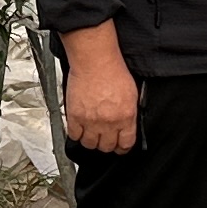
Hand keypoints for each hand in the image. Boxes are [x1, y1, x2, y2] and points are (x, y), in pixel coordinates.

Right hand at [63, 39, 141, 156]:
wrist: (95, 60)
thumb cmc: (113, 70)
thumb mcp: (132, 94)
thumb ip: (129, 114)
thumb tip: (127, 126)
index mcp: (126, 117)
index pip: (126, 144)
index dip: (122, 147)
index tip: (119, 146)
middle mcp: (108, 122)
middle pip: (106, 147)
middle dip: (106, 144)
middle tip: (104, 138)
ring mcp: (90, 121)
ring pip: (89, 145)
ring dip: (90, 141)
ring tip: (91, 133)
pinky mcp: (75, 116)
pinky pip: (74, 135)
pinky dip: (76, 134)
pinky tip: (80, 127)